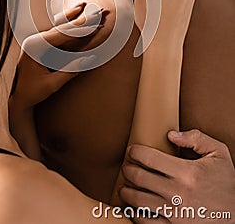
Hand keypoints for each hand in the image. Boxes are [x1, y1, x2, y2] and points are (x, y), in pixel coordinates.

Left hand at [11, 3, 101, 107]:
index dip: (80, 30)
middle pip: (60, 27)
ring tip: (82, 5)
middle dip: (79, 19)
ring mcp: (36, 41)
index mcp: (34, 47)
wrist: (17, 99)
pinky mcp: (39, 46)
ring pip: (56, 26)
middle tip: (95, 12)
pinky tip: (73, 17)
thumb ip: (69, 71)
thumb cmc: (32, 93)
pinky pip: (55, 33)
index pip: (62, 35)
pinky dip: (65, 25)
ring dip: (71, 17)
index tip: (96, 26)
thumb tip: (90, 59)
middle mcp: (34, 40)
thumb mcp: (52, 85)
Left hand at [120, 130, 234, 222]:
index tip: (131, 150)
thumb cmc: (227, 184)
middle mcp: (178, 193)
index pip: (150, 158)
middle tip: (127, 166)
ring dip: (127, 192)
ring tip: (125, 187)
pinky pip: (146, 222)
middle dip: (128, 170)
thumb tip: (171, 134)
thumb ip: (196, 139)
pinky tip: (134, 208)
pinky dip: (135, 214)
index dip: (135, 152)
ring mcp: (175, 214)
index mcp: (188, 173)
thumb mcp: (219, 154)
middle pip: (140, 178)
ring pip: (138, 201)